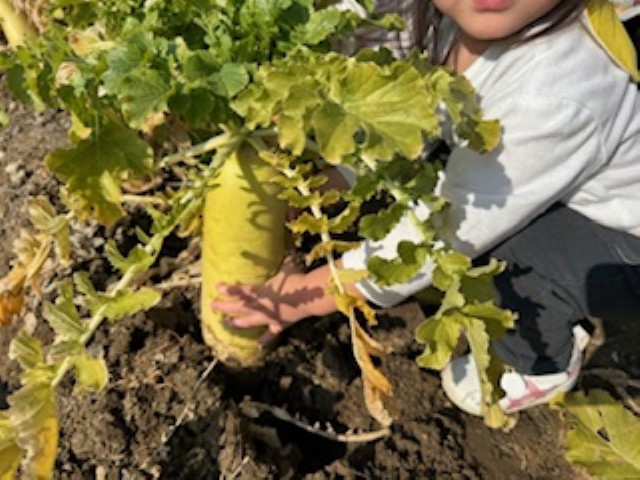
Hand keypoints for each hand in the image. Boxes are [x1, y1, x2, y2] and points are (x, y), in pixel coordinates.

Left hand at [211, 256, 332, 344]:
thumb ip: (286, 261)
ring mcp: (268, 317)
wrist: (309, 298)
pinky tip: (258, 345)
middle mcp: (260, 306)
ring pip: (248, 321)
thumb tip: (290, 251)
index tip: (217, 288)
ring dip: (236, 323)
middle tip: (212, 306)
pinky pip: (270, 334)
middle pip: (238, 307)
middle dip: (224, 307)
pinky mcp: (278, 325)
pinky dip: (265, 339)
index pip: (240, 291)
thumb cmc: (297, 280)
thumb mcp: (288, 268)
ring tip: (226, 323)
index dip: (227, 290)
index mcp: (261, 291)